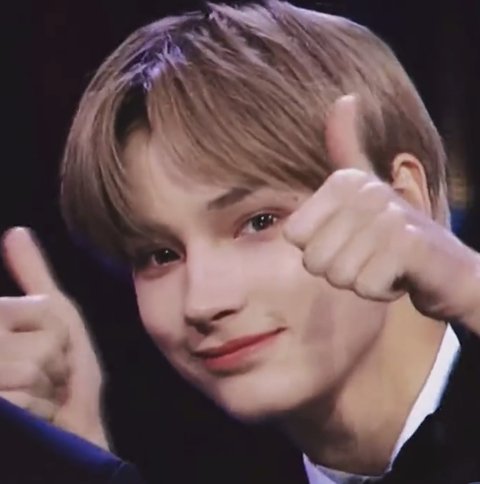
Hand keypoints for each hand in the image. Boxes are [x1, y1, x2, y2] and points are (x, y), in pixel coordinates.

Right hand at [0, 227, 108, 448]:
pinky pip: (21, 401)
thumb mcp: (55, 317)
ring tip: (40, 397)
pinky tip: (32, 418)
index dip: (56, 331)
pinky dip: (39, 411)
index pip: (32, 310)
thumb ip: (33, 276)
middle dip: (54, 361)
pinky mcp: (0, 407)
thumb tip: (16, 232)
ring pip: (28, 369)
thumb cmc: (67, 374)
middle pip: (37, 340)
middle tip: (47, 377)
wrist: (72, 429)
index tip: (50, 348)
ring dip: (48, 389)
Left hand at [282, 94, 479, 333]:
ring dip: (360, 280)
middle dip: (338, 269)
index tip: (348, 241)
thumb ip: (346, 149)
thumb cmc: (394, 235)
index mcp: (344, 180)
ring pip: (338, 275)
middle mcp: (366, 191)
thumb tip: (345, 97)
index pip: (294, 236)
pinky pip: (366, 287)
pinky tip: (399, 275)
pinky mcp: (410, 246)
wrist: (447, 268)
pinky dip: (381, 291)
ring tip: (383, 263)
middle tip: (368, 256)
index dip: (318, 250)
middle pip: (313, 259)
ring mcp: (389, 216)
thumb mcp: (363, 192)